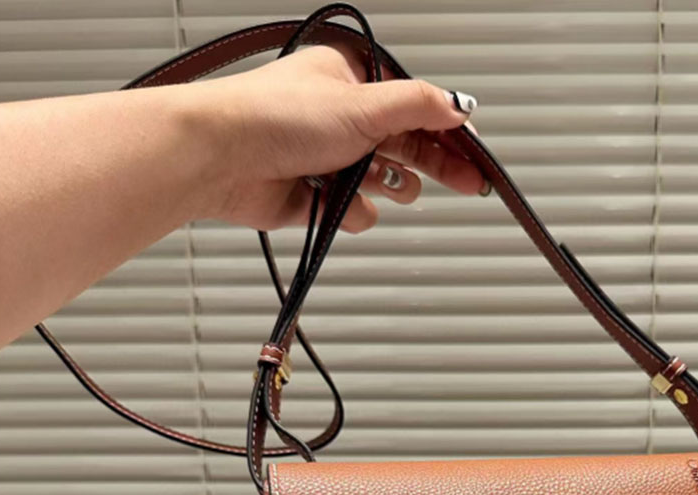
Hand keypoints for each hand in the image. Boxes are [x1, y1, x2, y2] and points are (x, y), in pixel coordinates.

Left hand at [191, 45, 485, 232]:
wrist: (221, 158)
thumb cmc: (273, 117)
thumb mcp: (362, 104)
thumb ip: (418, 106)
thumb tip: (459, 104)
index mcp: (352, 80)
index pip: (416, 107)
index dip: (449, 132)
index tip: (476, 154)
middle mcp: (341, 117)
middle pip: (406, 146)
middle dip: (432, 165)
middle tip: (468, 183)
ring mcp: (328, 157)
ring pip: (381, 183)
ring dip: (381, 186)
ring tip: (371, 180)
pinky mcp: (316, 195)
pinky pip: (354, 211)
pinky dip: (347, 210)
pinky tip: (330, 197)